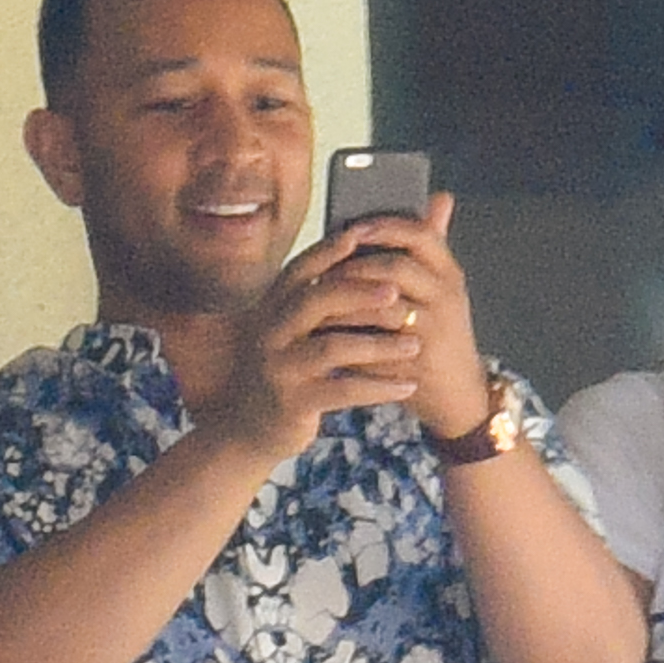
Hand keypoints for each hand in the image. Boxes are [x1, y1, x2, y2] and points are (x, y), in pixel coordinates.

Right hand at [232, 221, 428, 461]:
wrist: (249, 429)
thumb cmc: (287, 372)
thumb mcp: (293, 333)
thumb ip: (320, 302)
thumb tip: (354, 254)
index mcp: (272, 309)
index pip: (300, 271)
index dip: (329, 251)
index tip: (363, 233)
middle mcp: (270, 334)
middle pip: (315, 302)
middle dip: (359, 292)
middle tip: (397, 290)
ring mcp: (280, 369)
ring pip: (332, 348)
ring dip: (379, 345)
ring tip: (414, 344)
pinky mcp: (293, 403)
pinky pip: (343, 391)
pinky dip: (379, 388)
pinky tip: (407, 386)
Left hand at [333, 192, 494, 441]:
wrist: (458, 394)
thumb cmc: (440, 333)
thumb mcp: (441, 287)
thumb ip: (432, 244)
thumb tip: (438, 197)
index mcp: (449, 273)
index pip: (420, 234)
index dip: (383, 226)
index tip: (350, 227)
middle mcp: (446, 298)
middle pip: (396, 267)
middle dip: (354, 264)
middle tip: (323, 267)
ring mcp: (433, 332)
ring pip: (381, 308)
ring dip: (344, 302)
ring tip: (317, 299)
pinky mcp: (416, 364)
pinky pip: (374, 346)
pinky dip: (347, 337)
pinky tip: (325, 333)